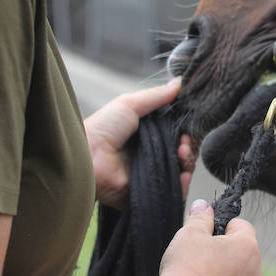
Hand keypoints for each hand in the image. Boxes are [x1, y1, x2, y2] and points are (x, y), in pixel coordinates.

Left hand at [85, 79, 194, 209]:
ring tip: (181, 155)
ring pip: (179, 172)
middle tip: (183, 144)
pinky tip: (183, 175)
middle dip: (187, 148)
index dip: (184, 131)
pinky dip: (182, 185)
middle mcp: (149, 155)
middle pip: (180, 154)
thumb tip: (179, 83)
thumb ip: (156, 96)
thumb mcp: (130, 104)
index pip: (174, 135)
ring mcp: (149, 175)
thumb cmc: (103, 128)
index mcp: (146, 135)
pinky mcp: (148, 193)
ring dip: (186, 163)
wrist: (88, 157)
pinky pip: (172, 192)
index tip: (187, 128)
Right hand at [157, 199, 261, 275]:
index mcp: (247, 248)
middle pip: (241, 253)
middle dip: (224, 251)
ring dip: (222, 275)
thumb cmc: (185, 268)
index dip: (222, 226)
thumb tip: (203, 205)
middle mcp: (254, 274)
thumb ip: (200, 217)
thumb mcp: (189, 233)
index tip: (205, 235)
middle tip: (198, 256)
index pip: (242, 226)